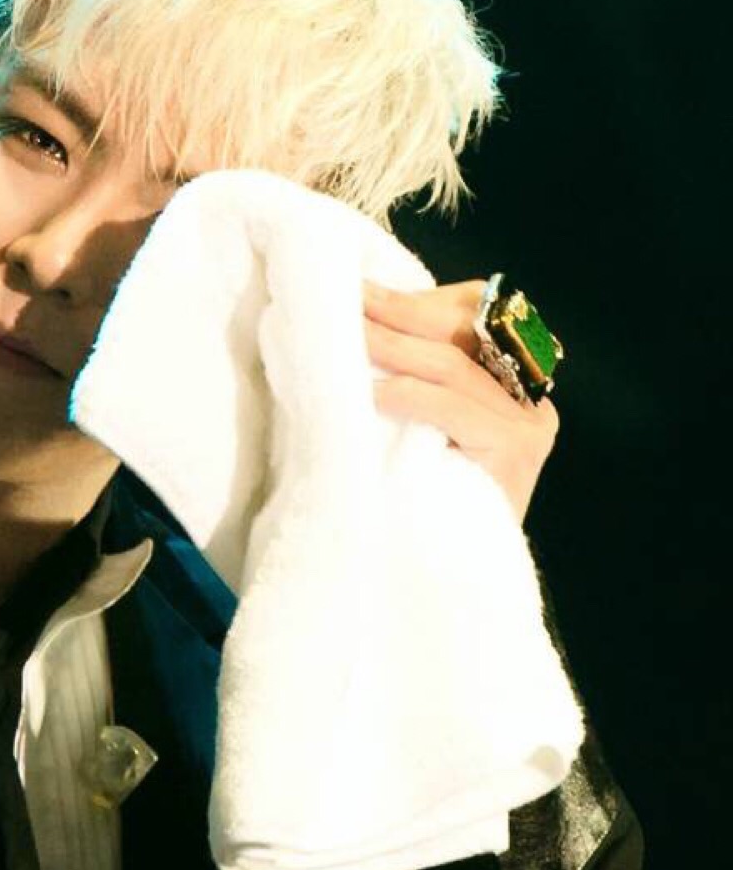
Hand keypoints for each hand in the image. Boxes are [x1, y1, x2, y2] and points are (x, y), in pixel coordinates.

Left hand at [363, 277, 558, 524]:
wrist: (454, 581)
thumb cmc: (426, 504)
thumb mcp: (418, 429)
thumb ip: (412, 380)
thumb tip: (357, 323)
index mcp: (511, 381)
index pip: (472, 313)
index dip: (414, 298)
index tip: (358, 289)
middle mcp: (530, 397)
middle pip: (461, 332)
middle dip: (394, 314)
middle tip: (339, 303)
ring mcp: (530, 425)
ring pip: (453, 367)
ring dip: (391, 348)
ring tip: (344, 339)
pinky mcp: (517, 453)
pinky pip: (454, 408)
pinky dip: (408, 396)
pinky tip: (371, 394)